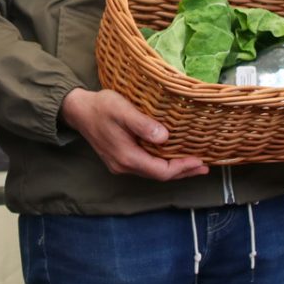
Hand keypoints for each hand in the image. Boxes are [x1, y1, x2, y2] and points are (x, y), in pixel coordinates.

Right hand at [60, 87, 207, 181]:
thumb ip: (142, 124)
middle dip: (183, 172)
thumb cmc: (101, 107)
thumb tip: (165, 137)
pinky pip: (147, 166)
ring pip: (153, 172)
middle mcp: (124, 166)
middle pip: (159, 175)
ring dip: (174, 169)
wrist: (78, 110)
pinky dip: (163, 164)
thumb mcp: (122, 110)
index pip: (161, 171)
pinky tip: (172, 157)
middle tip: (205, 167)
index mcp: (126, 156)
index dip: (182, 168)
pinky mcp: (120, 159)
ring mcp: (121, 164)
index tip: (200, 160)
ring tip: (194, 164)